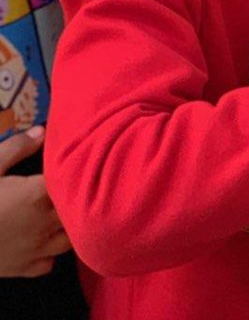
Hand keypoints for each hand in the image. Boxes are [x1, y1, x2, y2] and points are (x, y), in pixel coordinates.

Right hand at [0, 127, 70, 277]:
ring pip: (71, 239)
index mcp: (37, 195)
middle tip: (68, 187)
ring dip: (68, 227)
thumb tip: (42, 132)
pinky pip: (50, 263)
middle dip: (79, 198)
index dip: (77, 171)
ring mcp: (37, 249)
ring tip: (58, 213)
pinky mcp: (24, 269)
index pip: (73, 180)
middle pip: (79, 210)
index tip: (75, 164)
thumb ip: (16, 148)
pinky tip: (40, 240)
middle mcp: (45, 223)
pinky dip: (49, 253)